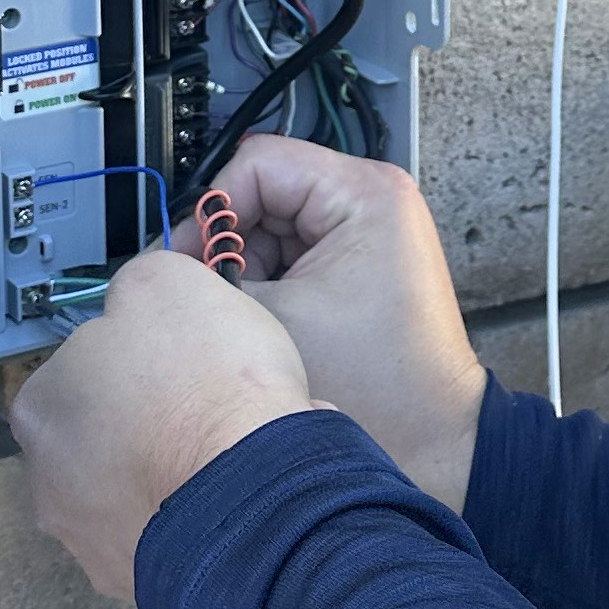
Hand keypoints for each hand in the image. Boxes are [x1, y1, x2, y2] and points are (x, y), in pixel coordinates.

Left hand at [10, 248, 311, 599]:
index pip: (82, 364)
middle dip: (147, 417)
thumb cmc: (208, 387)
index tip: (175, 355)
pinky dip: (195, 514)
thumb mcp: (167, 282)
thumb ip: (137, 284)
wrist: (254, 491)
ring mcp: (89, 539)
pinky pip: (168, 533)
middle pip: (102, 431)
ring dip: (170, 469)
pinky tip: (230, 493)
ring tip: (227, 450)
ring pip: (132, 487)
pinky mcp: (136, 579)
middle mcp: (47, 479)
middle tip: (203, 402)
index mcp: (41, 403)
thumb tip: (138, 296)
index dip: (136, 353)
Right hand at [217, 141, 487, 512]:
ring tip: (251, 317)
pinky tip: (271, 324)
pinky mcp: (363, 263)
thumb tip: (174, 259)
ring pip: (274, 228)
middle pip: (264, 193)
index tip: (190, 259)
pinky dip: (272, 286)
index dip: (212, 212)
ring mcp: (370, 231)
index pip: (257, 165)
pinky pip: (295, 255)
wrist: (434, 443)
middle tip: (213, 294)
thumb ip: (215, 275)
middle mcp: (374, 200)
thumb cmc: (379, 387)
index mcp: (364, 193)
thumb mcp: (273, 318)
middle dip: (229, 245)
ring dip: (250, 270)